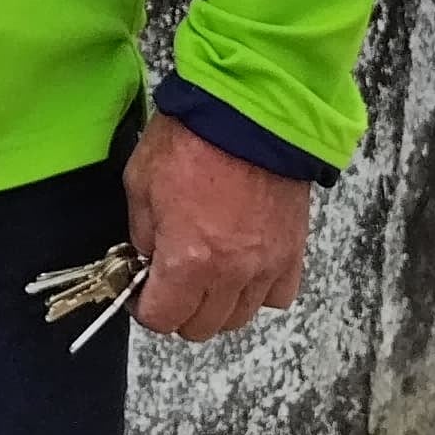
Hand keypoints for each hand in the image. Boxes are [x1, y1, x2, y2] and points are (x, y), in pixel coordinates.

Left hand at [123, 116, 311, 341]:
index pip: (161, 319)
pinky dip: (259, 291)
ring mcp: (266, 264)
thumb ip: (141, 233)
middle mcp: (230, 272)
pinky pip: (277, 296)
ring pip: (239, 318)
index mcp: (187, 259)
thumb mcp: (140, 182)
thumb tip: (148, 258)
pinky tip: (244, 268)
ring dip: (218, 304)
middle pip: (201, 326)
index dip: (144, 308)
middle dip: (179, 309)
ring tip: (208, 274)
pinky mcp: (293, 250)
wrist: (251, 108)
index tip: (141, 292)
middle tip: (172, 281)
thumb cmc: (194, 137)